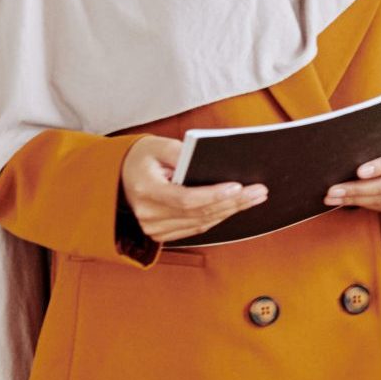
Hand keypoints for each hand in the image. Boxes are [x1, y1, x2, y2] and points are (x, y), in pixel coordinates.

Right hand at [121, 136, 265, 243]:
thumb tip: (208, 159)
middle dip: (233, 202)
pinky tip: (236, 207)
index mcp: (145, 189)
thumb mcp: (158, 145)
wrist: (121, 175)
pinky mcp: (161, 233)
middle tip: (259, 190)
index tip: (238, 187)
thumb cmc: (143, 157)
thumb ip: (180, 152)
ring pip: (201, 223)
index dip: (213, 194)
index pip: (185, 198)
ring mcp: (153, 227)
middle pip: (198, 213)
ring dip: (231, 211)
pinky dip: (218, 217)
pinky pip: (196, 228)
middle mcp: (148, 213)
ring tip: (255, 197)